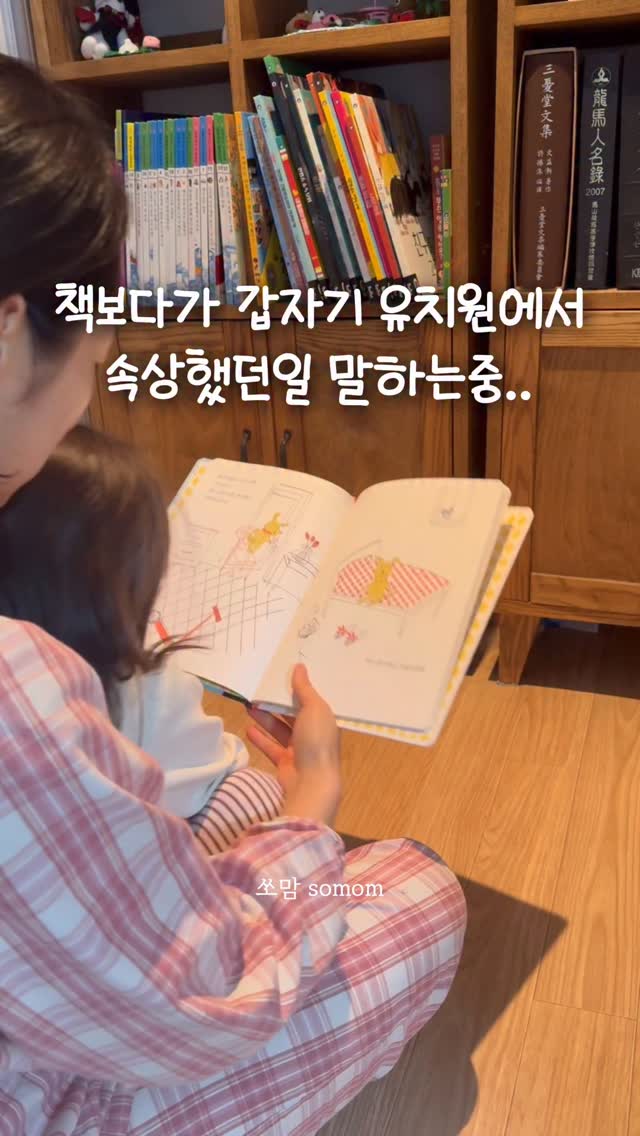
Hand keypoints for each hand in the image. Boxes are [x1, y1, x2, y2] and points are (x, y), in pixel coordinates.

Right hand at [247, 664, 340, 827]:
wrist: (311, 782)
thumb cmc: (317, 741)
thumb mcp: (314, 709)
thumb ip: (304, 689)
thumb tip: (299, 667)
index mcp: (325, 719)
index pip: (311, 699)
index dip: (298, 686)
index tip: (283, 673)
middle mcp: (314, 733)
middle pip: (293, 713)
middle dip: (277, 702)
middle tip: (259, 688)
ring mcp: (299, 749)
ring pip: (280, 729)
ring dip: (265, 717)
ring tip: (249, 704)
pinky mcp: (286, 763)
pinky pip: (271, 747)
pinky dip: (260, 738)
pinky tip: (248, 728)